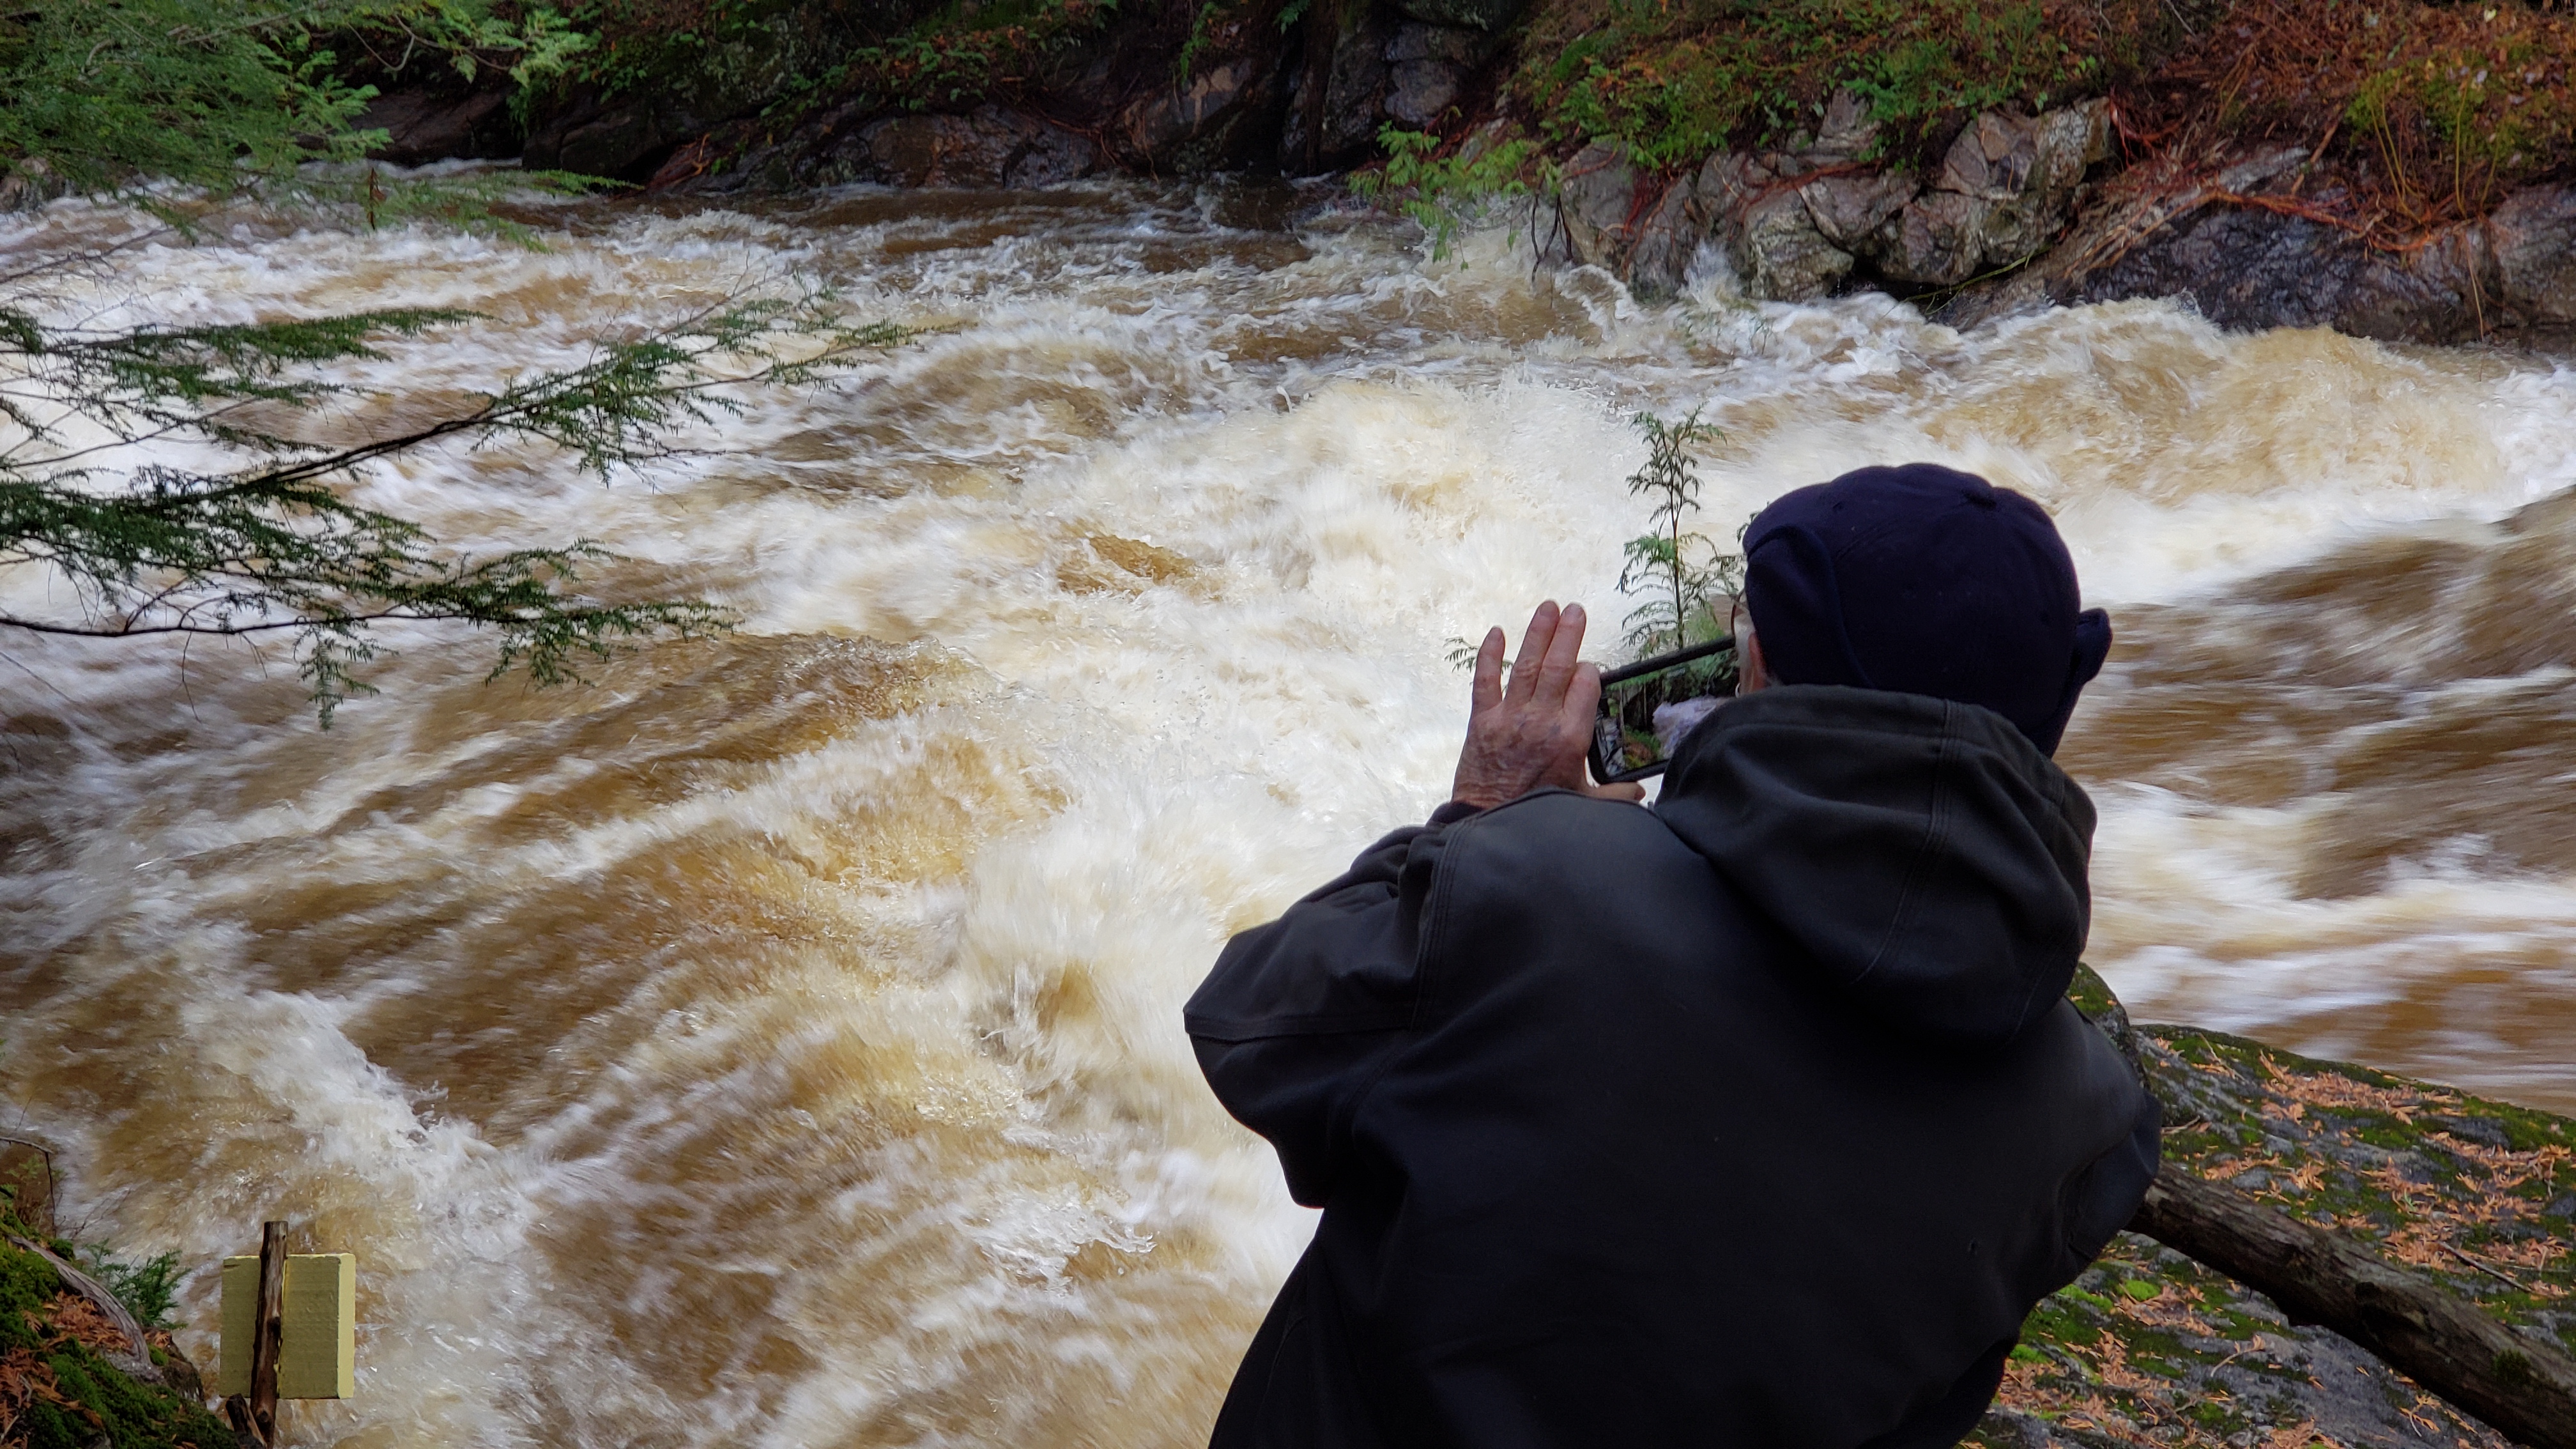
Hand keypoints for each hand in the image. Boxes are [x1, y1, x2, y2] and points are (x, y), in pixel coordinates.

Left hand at [1450, 601, 1645, 809]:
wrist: (1491, 823)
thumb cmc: (1539, 813)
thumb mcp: (1583, 804)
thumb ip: (1614, 796)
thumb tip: (1639, 795)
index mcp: (1571, 736)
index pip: (1586, 685)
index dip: (1590, 671)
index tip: (1589, 668)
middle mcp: (1542, 720)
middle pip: (1559, 666)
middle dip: (1569, 634)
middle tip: (1575, 610)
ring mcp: (1510, 717)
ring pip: (1526, 666)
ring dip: (1538, 633)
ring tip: (1548, 607)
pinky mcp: (1481, 721)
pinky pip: (1484, 681)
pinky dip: (1489, 655)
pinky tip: (1496, 632)